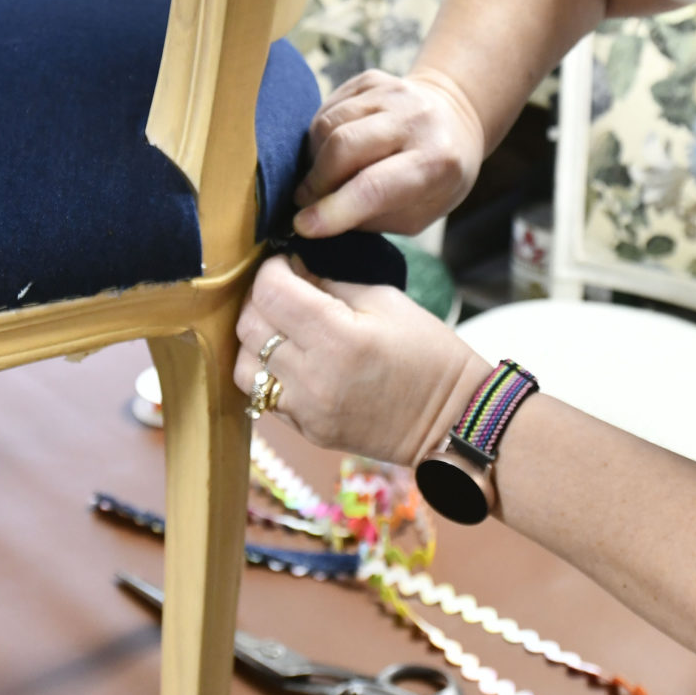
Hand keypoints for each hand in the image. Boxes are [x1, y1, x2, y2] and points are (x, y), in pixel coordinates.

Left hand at [232, 256, 490, 466]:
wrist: (452, 419)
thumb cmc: (428, 352)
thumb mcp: (385, 300)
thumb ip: (330, 282)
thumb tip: (292, 269)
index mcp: (338, 337)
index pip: (270, 292)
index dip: (272, 269)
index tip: (286, 263)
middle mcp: (314, 377)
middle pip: (249, 327)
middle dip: (260, 299)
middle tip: (283, 290)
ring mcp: (307, 410)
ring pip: (244, 365)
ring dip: (254, 340)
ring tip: (281, 328)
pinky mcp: (307, 431)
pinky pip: (263, 395)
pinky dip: (268, 371)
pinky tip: (293, 359)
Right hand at [293, 68, 486, 237]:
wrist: (454, 119)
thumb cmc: (437, 179)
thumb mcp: (419, 214)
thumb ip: (371, 218)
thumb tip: (318, 217)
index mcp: (436, 160)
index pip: (375, 186)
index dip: (334, 209)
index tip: (304, 225)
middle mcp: (415, 118)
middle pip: (343, 146)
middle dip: (316, 181)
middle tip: (308, 201)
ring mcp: (391, 92)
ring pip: (327, 125)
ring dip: (315, 159)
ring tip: (327, 175)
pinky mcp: (370, 79)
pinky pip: (326, 110)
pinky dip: (320, 137)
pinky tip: (335, 149)